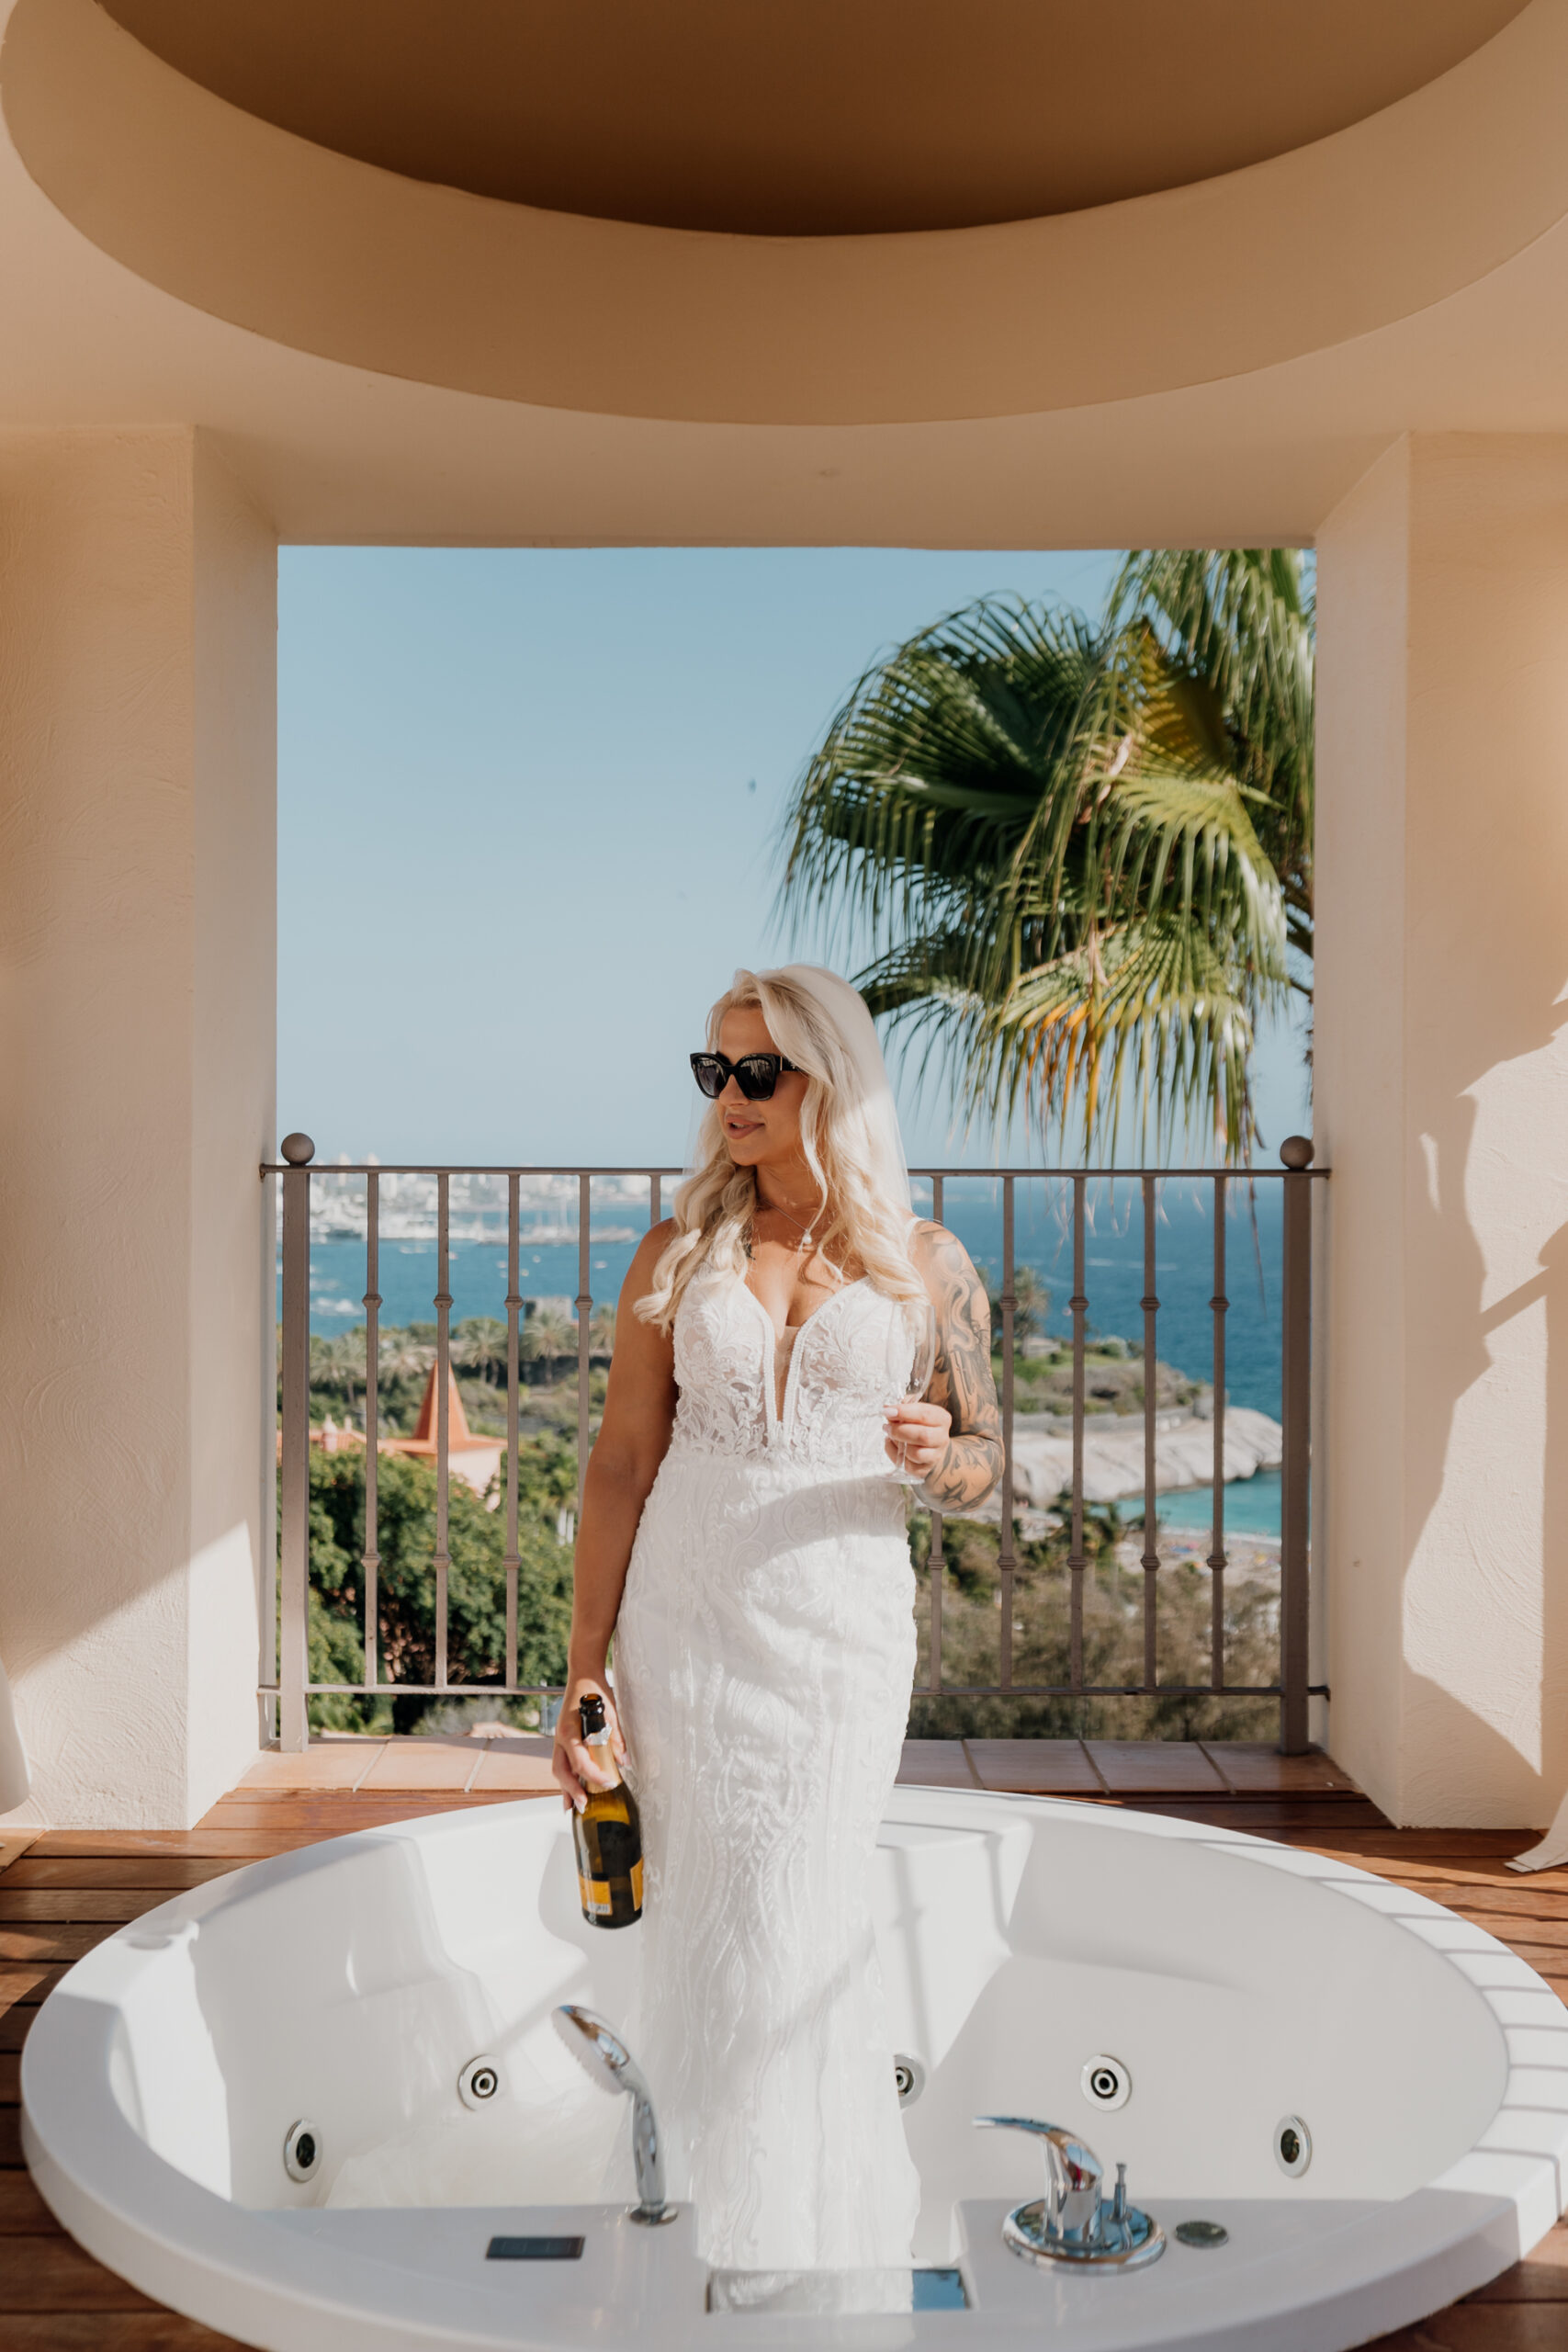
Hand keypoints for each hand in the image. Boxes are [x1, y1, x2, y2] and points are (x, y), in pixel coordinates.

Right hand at [550, 1671, 627, 1813]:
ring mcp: (559, 1739)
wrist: (583, 1676)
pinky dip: (566, 1779)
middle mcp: (560, 1737)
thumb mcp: (610, 1713)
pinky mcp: (563, 1741)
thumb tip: (625, 1762)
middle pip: (561, 1770)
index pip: (580, 1760)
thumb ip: (616, 1738)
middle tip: (585, 1805)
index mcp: (569, 1730)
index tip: (609, 1783)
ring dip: (566, 1788)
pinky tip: (571, 1792)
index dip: (594, 1775)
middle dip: (572, 1790)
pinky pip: (561, 1764)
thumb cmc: (594, 1692)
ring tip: (573, 1807)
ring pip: (558, 1769)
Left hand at [884, 1396, 951, 1482]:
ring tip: (890, 1435)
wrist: (933, 1448)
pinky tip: (893, 1446)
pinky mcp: (925, 1470)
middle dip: (899, 1430)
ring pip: (916, 1453)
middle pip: (923, 1436)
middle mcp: (942, 1438)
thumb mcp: (917, 1411)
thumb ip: (904, 1407)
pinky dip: (895, 1455)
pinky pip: (908, 1466)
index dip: (904, 1412)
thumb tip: (888, 1407)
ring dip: (898, 1444)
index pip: (925, 1414)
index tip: (887, 1410)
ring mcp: (935, 1456)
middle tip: (886, 1426)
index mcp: (942, 1419)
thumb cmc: (922, 1425)